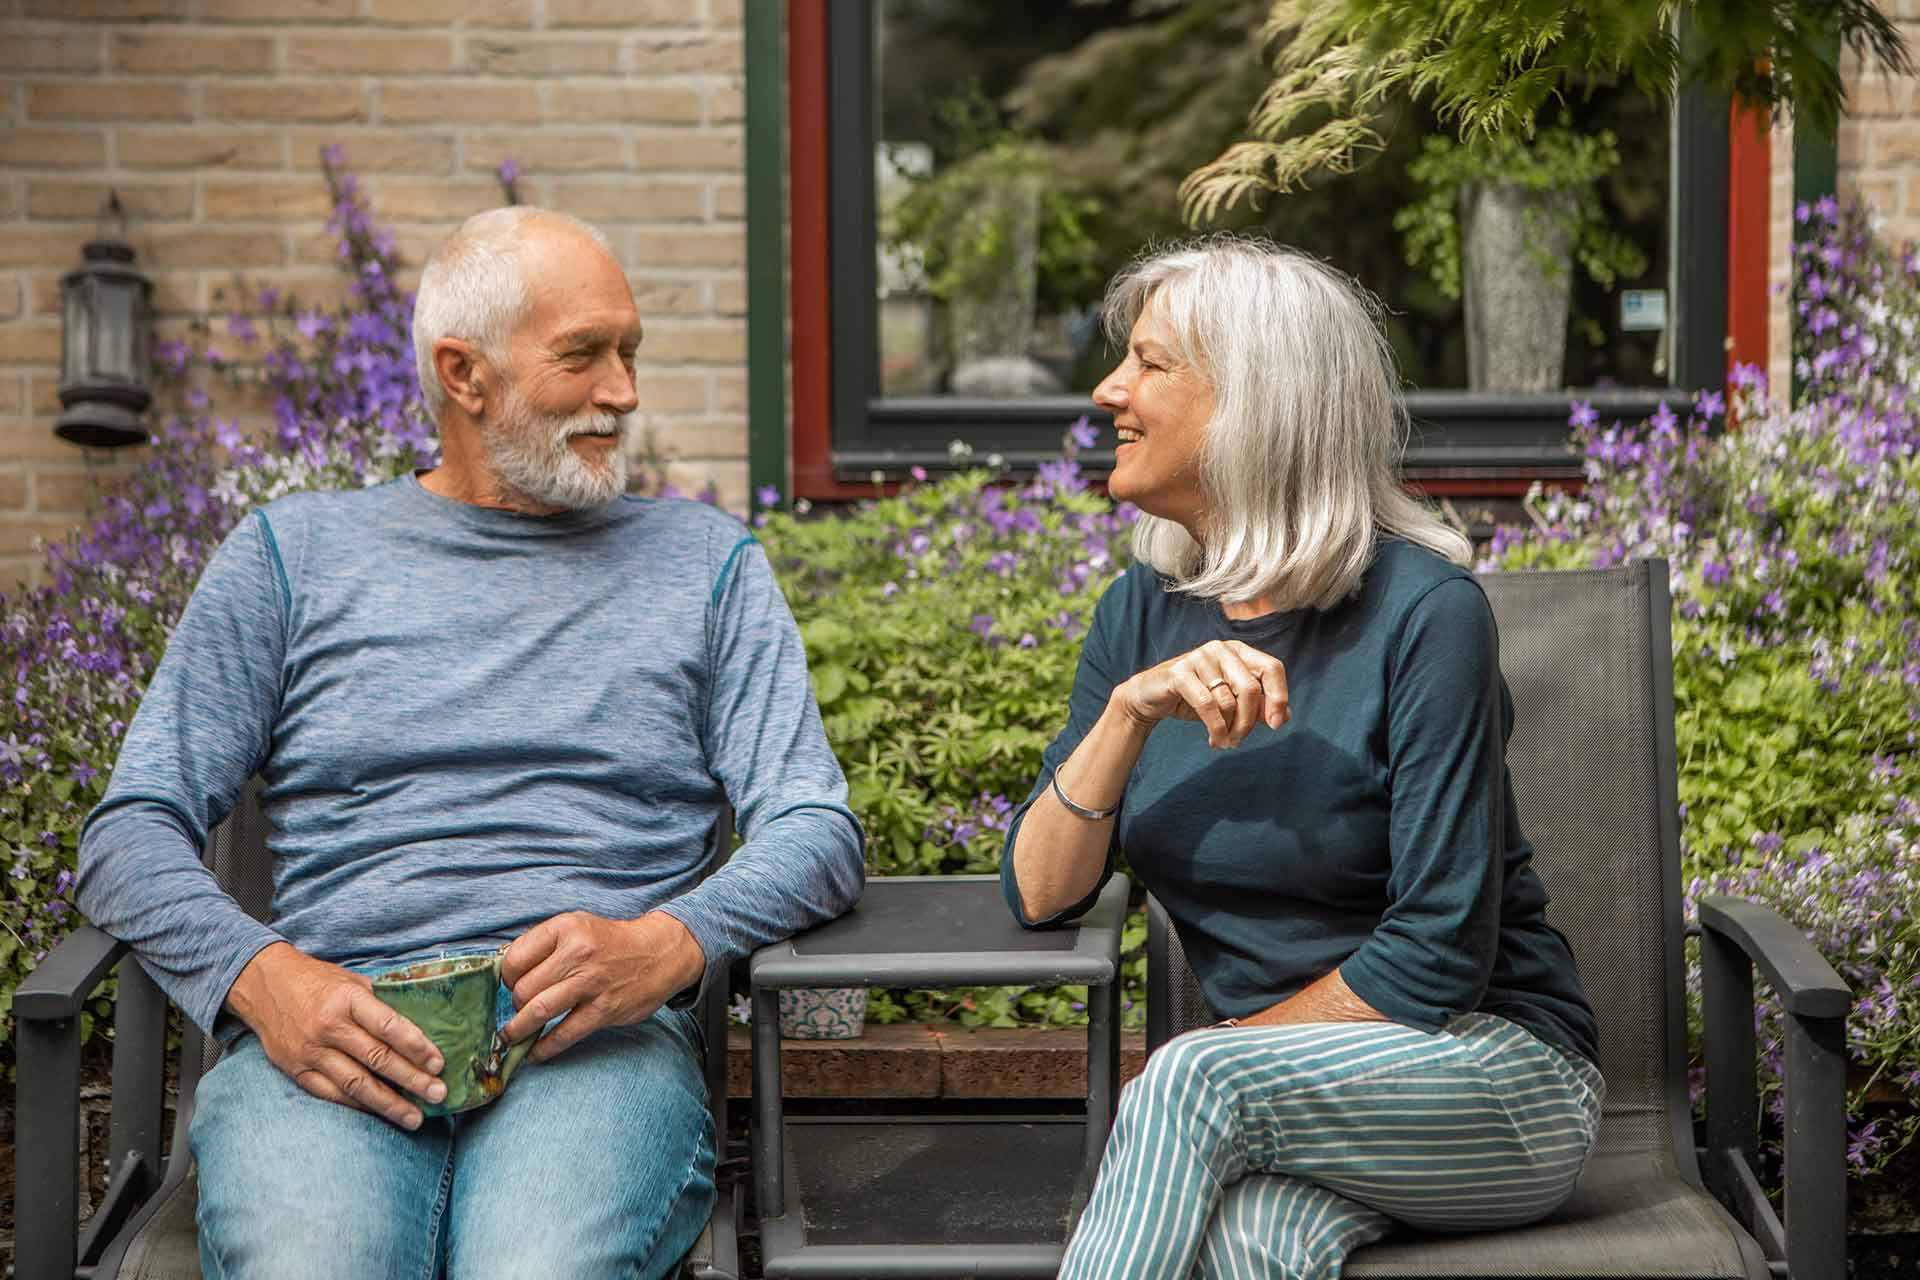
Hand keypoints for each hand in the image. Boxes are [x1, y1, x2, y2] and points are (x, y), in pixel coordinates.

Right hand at [225, 942, 447, 1129]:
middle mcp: (329, 1027)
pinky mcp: (296, 1070)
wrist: (265, 984)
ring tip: (415, 1117)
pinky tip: (380, 1113)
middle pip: (377, 1059)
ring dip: (389, 1104)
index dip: (416, 1047)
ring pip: (356, 1084)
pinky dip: (358, 1106)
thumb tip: (420, 1025)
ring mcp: (311, 1052)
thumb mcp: (351, 981)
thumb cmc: (316, 981)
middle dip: (412, 1080)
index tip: (439, 1063)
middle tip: (438, 1094)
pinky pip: (332, 1094)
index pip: (389, 1026)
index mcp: (347, 999)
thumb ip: (380, 1003)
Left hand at [498, 910, 704, 1062]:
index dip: (506, 977)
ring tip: (510, 1037)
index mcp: (566, 928)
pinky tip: (535, 1052)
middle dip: (514, 1004)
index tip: (511, 985)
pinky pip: (564, 1034)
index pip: (515, 959)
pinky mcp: (604, 1009)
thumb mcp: (577, 927)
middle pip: (524, 988)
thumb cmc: (610, 943)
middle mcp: (578, 953)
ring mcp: (592, 982)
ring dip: (518, 1030)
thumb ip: (543, 945)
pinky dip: (544, 1048)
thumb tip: (502, 972)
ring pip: (538, 1011)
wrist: (658, 953)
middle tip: (518, 1009)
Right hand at [1115, 639, 1289, 747]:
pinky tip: (1215, 741)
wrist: (1150, 698)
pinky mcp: (1180, 672)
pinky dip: (1216, 728)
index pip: (1272, 668)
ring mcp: (1199, 657)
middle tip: (1239, 741)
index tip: (1276, 725)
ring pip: (1229, 700)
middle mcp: (1221, 648)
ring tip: (1224, 742)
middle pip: (1251, 688)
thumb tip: (1284, 716)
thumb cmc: (1194, 699)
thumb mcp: (1230, 704)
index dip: (1279, 696)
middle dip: (1248, 722)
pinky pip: (1208, 705)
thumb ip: (1257, 707)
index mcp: (1238, 651)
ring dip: (1229, 730)